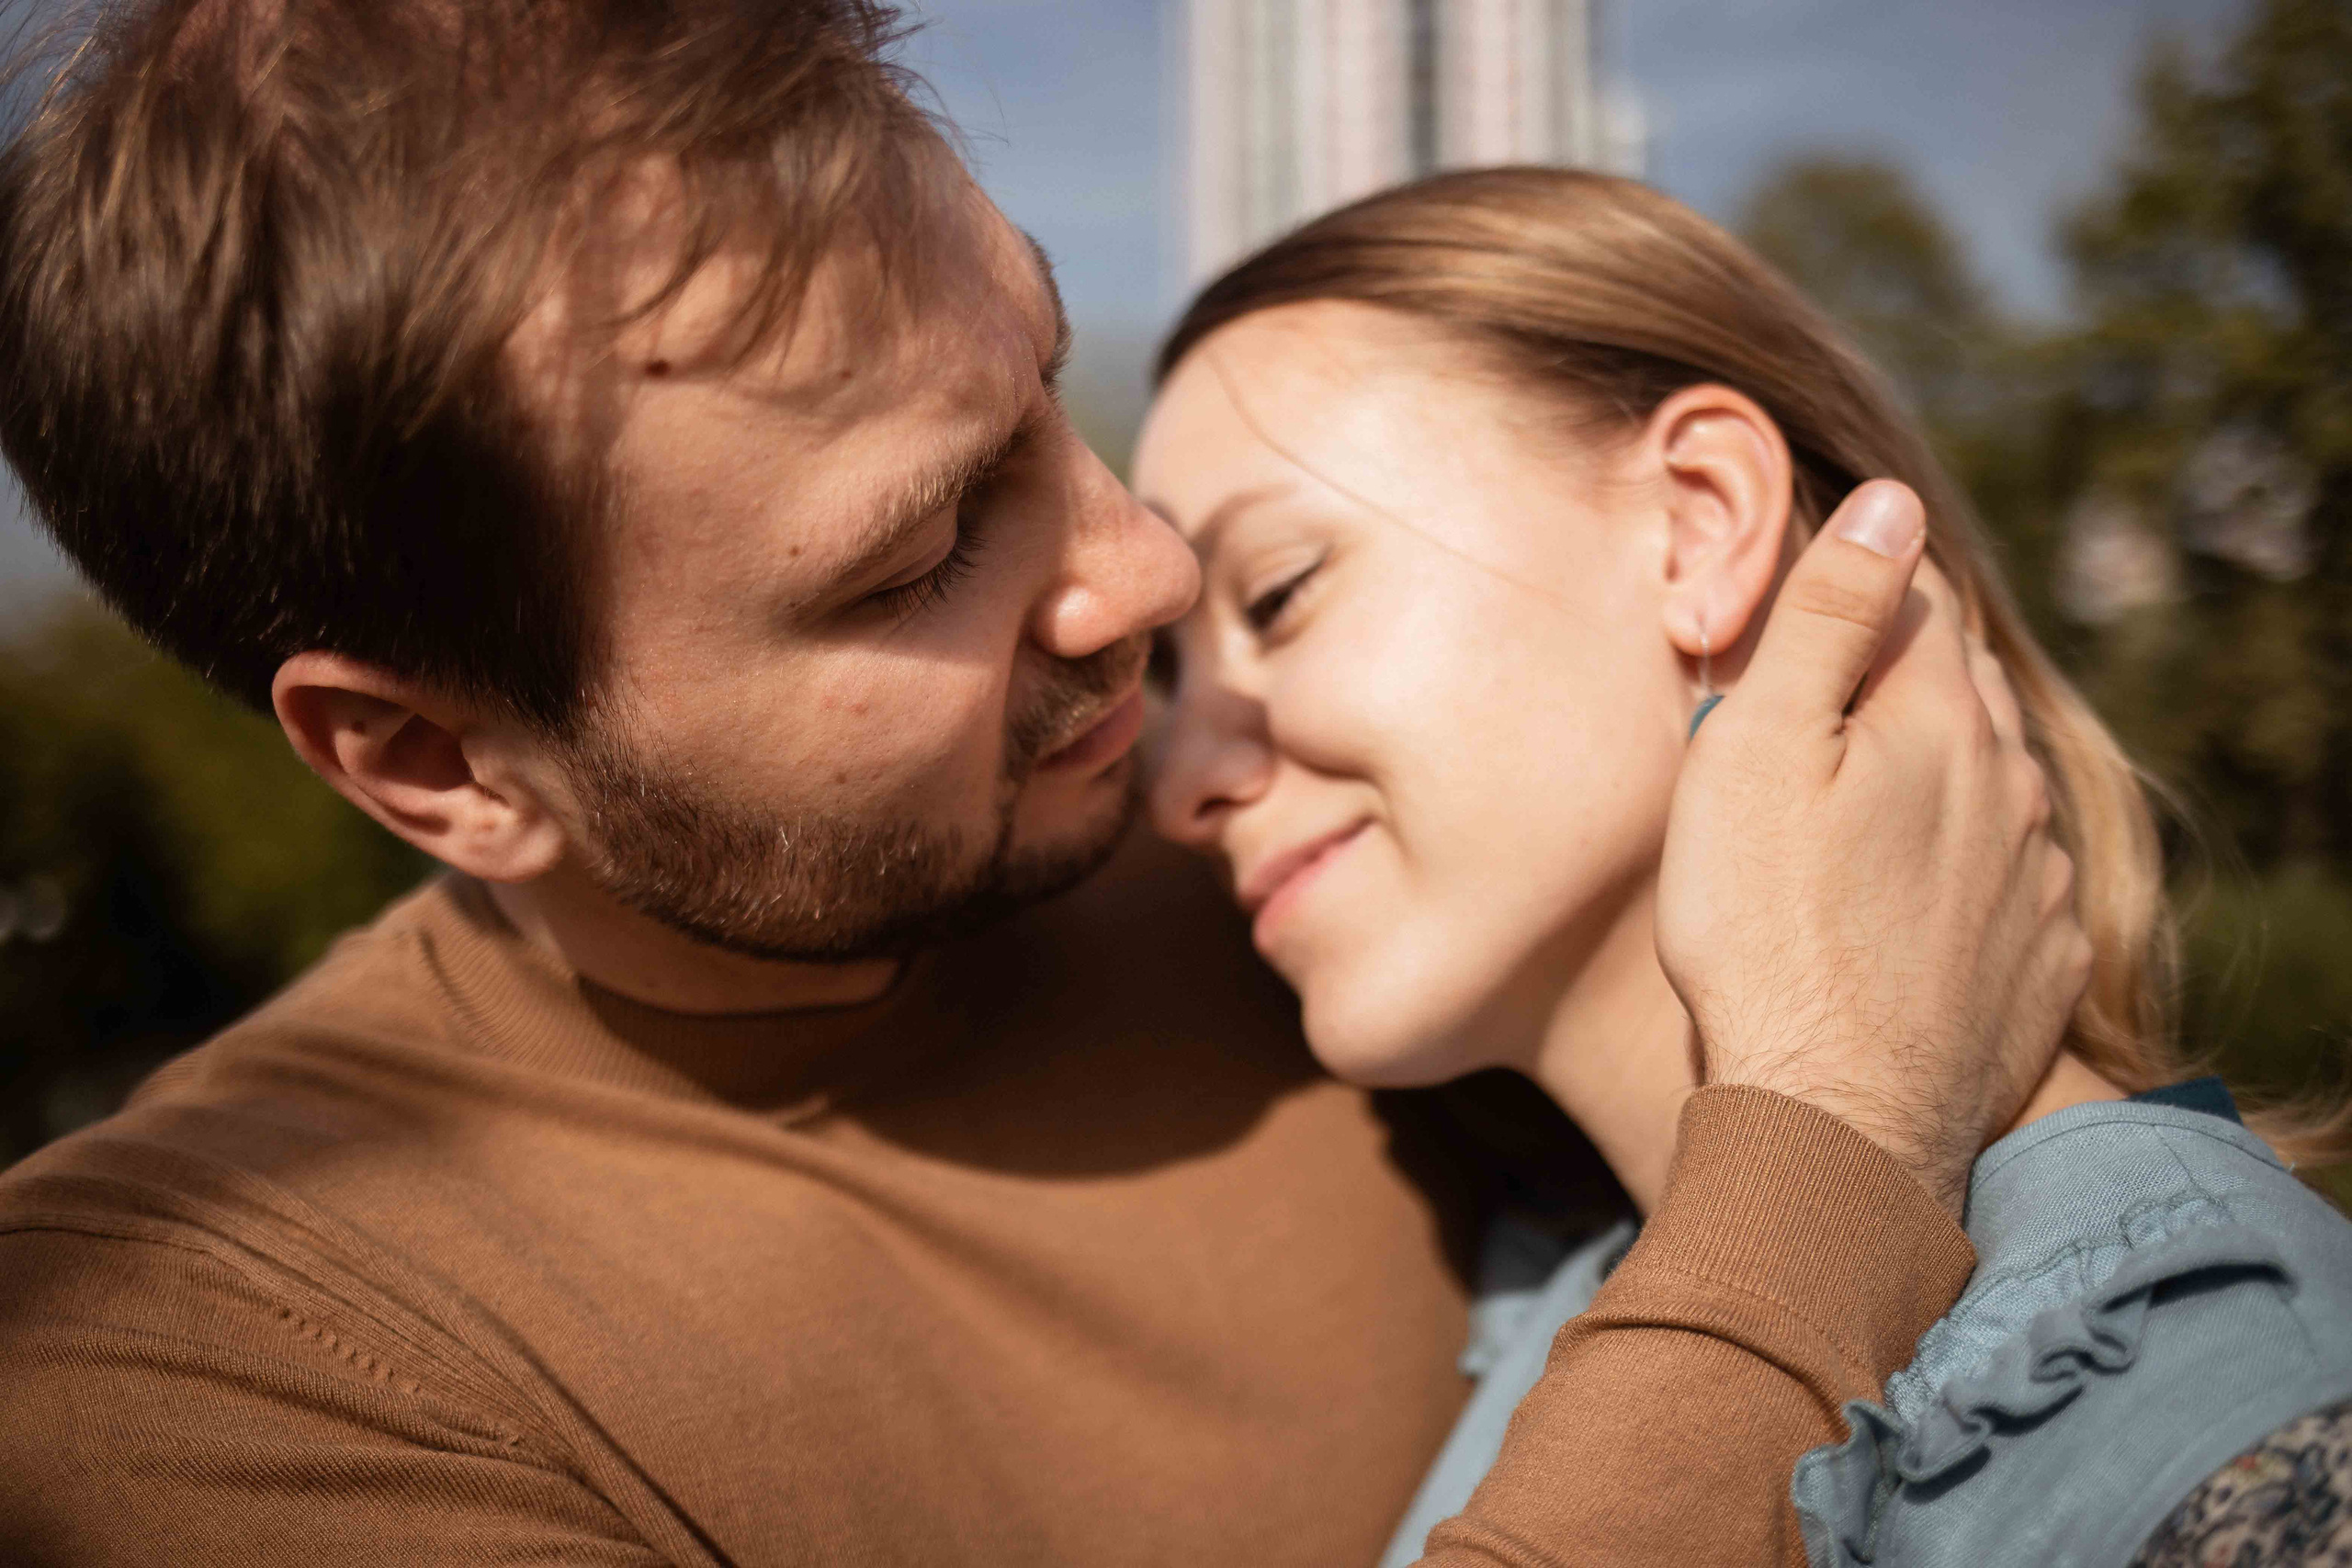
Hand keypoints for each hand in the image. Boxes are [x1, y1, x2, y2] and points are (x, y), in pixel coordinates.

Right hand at [1654, 480, 2092, 1214]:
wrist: (1832, 1119)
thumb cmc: (1763, 929)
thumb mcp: (1757, 751)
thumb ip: (1826, 618)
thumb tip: (1891, 500)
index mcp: (1941, 719)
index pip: (1919, 605)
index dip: (1859, 596)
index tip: (1804, 621)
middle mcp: (2012, 787)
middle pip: (1961, 691)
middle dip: (1898, 683)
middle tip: (1817, 716)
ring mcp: (2035, 881)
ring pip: (1992, 786)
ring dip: (1937, 777)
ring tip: (1854, 816)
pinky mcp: (2040, 964)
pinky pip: (2009, 882)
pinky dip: (1963, 870)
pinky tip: (1905, 903)